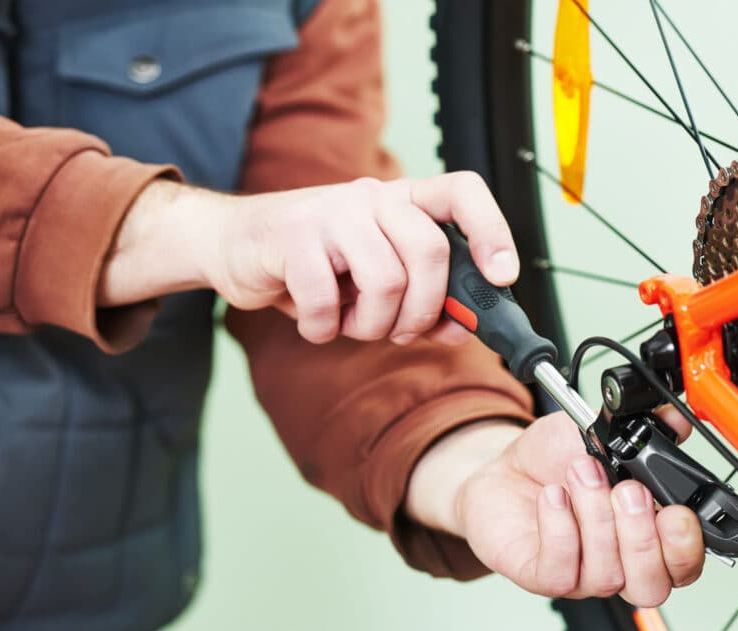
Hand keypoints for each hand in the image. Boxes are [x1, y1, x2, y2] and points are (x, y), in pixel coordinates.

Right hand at [100, 172, 517, 344]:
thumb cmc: (317, 267)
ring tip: (349, 324)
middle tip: (401, 331)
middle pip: (431, 251)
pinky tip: (314, 324)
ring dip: (371, 325)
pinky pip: (325, 299)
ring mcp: (332, 210)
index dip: (493, 232)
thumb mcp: (377, 280)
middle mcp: (373, 195)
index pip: (463, 193)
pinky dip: (322, 329)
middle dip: (425, 310)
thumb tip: (465, 326)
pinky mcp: (292, 233)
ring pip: (385, 280)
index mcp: (403, 201)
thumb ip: (424, 297)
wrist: (235, 245)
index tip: (502, 278)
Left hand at [408, 409, 704, 606]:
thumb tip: (673, 418)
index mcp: (646, 535)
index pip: (683, 566)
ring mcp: (581, 574)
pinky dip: (559, 529)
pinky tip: (553, 497)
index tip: (675, 513)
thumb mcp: (600, 433)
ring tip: (580, 473)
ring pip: (606, 576)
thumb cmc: (553, 460)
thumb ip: (641, 427)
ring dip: (595, 518)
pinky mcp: (540, 575)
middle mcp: (618, 563)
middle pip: (651, 585)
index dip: (685, 547)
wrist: (503, 469)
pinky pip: (559, 571)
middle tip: (625, 489)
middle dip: (641, 535)